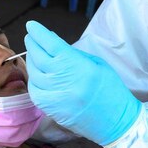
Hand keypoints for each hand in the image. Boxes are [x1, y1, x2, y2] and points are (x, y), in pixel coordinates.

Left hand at [24, 20, 140, 145]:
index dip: (39, 33)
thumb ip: (72, 53)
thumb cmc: (110, 89)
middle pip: (38, 57)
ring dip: (32, 61)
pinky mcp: (50, 110)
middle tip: (31, 37)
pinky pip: (34, 90)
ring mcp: (54, 96)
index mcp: (78, 66)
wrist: (116, 121)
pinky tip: (37, 74)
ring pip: (34, 74)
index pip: (51, 45)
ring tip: (35, 54)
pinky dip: (33, 80)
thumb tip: (51, 41)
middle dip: (32, 44)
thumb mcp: (97, 64)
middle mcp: (64, 80)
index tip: (31, 25)